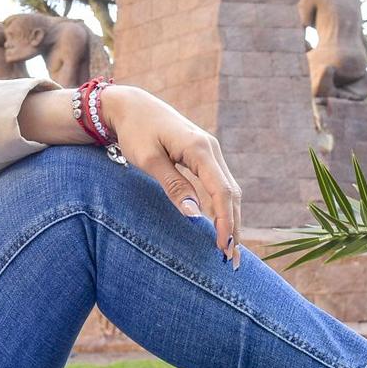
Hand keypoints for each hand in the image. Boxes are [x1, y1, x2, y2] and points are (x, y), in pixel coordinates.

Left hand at [103, 86, 244, 267]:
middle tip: (232, 261)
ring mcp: (210, 152)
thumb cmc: (136, 131)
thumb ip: (173, 185)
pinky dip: (224, 208)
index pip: (221, 191)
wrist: (132, 106)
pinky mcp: (204, 157)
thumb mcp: (148, 160)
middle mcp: (211, 149)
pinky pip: (220, 186)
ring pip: (229, 191)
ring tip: (230, 251)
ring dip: (231, 220)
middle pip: (231, 194)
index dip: (225, 222)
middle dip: (234, 227)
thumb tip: (194, 214)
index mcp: (199, 149)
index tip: (223, 248)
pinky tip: (222, 227)